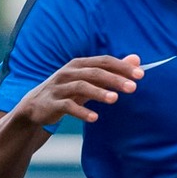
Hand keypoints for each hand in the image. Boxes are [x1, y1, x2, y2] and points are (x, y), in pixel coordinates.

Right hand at [12, 54, 143, 126]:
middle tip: (133, 88)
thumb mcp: (89, 80)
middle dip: (115, 79)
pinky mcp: (52, 103)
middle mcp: (69, 72)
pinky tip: (94, 118)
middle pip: (94, 72)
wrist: (35, 106)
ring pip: (81, 87)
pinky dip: (81, 111)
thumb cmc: (68, 91)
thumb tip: (137, 59)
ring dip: (99, 92)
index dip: (122, 67)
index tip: (141, 75)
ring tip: (115, 99)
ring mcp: (59, 87)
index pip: (104, 61)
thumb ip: (112, 70)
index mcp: (79, 64)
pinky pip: (68, 106)